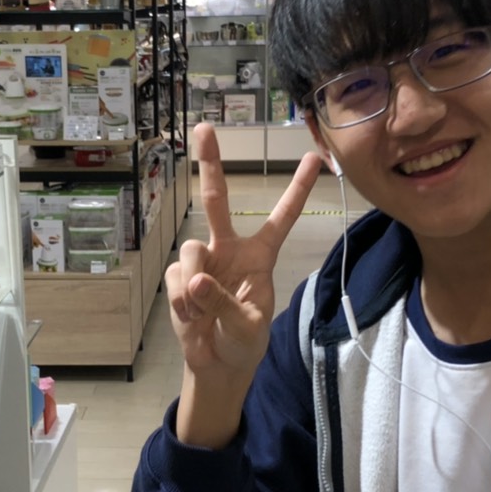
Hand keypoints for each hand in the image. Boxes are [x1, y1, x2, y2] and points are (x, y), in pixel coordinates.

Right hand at [168, 122, 322, 387]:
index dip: (298, 188)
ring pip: (191, 248)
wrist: (216, 364)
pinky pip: (176, 276)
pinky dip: (181, 300)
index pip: (283, 218)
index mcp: (260, 256)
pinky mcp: (180, 277)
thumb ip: (225, 304)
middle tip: (204, 128)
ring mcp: (203, 261)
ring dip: (194, 283)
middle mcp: (229, 249)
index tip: (315, 157)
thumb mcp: (248, 327)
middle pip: (218, 200)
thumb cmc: (244, 342)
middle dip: (210, 162)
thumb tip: (196, 281)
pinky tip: (190, 316)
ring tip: (201, 311)